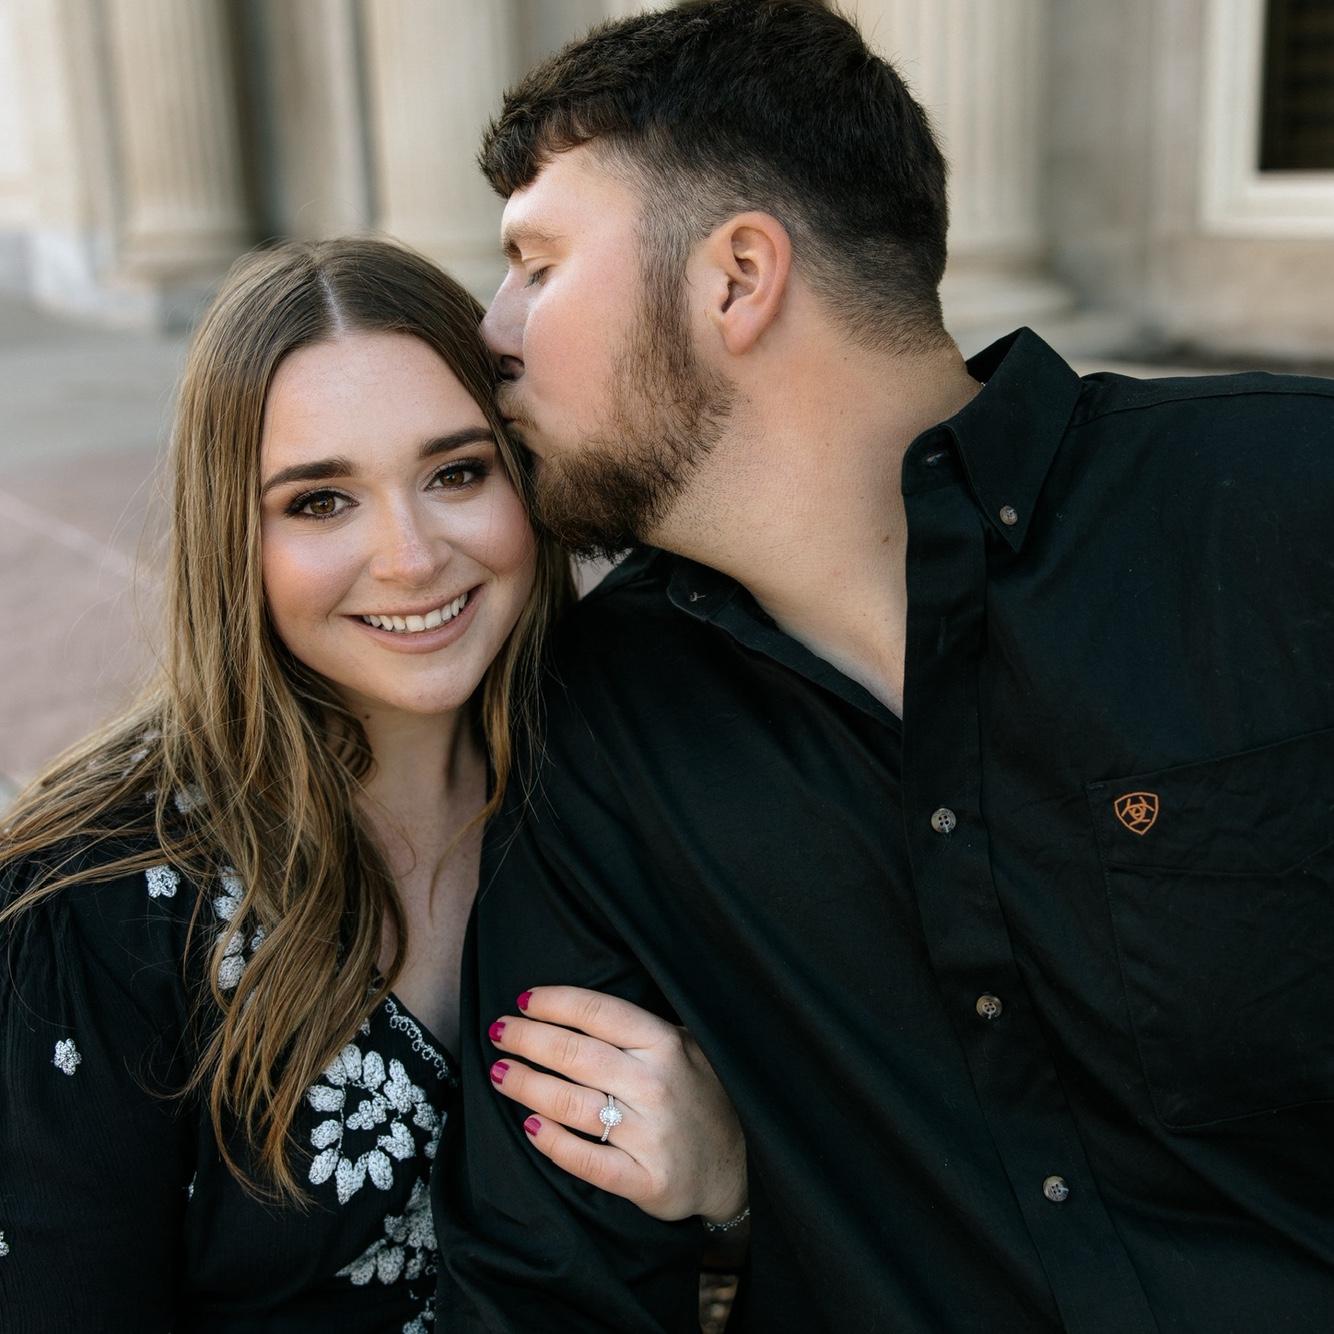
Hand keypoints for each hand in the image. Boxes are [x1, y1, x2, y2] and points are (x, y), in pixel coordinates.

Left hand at [487, 985, 746, 1225]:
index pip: (598, 1013)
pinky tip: (530, 1125)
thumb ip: (639, 1029)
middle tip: (499, 1032)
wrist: (736, 1164)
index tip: (522, 1000)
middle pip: (575, 1055)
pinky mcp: (645, 1180)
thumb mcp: (685, 1046)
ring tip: (500, 1073)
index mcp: (666, 1044)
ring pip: (571, 1104)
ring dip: (526, 1086)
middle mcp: (656, 1085)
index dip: (554, 1003)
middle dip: (528, 1039)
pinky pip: (585, 1160)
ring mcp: (651, 1135)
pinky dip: (552, 1142)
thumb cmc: (696, 1094)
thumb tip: (569, 1008)